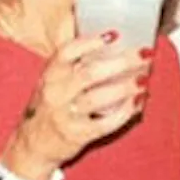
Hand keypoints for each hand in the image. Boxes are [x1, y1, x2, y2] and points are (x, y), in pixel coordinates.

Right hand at [7, 29, 152, 177]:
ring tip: (144, 80)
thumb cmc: (51, 106)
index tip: (114, 35)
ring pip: (98, 97)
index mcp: (51, 74)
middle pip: (90, 73)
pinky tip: (137, 103)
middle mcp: (55, 93)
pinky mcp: (77, 135)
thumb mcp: (54, 81)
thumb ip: (75, 63)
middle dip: (122, 62)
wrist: (34, 145)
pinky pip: (105, 123)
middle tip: (145, 55)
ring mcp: (65, 115)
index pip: (66, 52)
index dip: (90, 42)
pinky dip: (124, 113)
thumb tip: (112, 40)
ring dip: (126, 87)